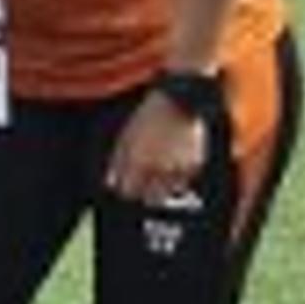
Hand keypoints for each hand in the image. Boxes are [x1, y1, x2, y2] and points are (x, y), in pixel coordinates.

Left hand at [104, 93, 211, 207]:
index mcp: (137, 162)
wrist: (178, 104)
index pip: (128, 193)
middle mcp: (158, 169)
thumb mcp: (125, 138)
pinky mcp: (194, 166)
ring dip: (161, 188)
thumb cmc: (147, 120)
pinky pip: (183, 182)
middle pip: (149, 198)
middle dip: (144, 194)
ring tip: (158, 173)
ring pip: (168, 193)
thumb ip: (116, 163)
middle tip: (143, 185)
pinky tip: (173, 164)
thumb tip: (111, 185)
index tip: (127, 189)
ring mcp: (178, 168)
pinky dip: (177, 178)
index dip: (126, 192)